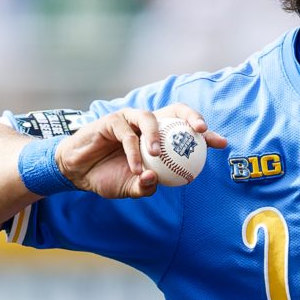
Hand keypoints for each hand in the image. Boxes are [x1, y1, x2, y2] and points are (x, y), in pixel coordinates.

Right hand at [55, 104, 226, 197]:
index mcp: (159, 137)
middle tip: (200, 133)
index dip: (205, 133)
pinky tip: (135, 167)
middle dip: (191, 117)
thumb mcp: (130, 188)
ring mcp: (130, 120)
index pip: (186, 129)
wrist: (78, 172)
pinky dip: (133, 152)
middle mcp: (148, 124)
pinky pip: (127, 135)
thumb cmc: (108, 177)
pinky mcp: (112, 120)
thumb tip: (156, 182)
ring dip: (155, 137)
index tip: (221, 144)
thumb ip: (144, 187)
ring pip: (149, 119)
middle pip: (175, 111)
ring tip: (157, 155)